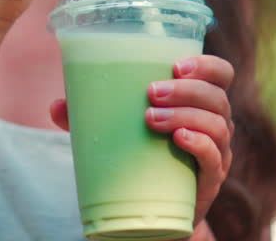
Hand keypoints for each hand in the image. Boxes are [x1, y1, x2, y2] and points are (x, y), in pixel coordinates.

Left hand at [49, 55, 234, 233]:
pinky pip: (213, 157)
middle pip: (217, 96)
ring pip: (217, 124)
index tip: (177, 64)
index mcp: (200, 102)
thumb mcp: (118, 132)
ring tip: (150, 118)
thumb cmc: (142, 158)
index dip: (206, 65)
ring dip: (185, 115)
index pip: (220, 74)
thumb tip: (55, 106)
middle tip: (151, 92)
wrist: (155, 211)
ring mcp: (217, 152)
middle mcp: (216, 123)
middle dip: (186, 90)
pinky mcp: (210, 179)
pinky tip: (179, 139)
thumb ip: (89, 117)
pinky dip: (199, 144)